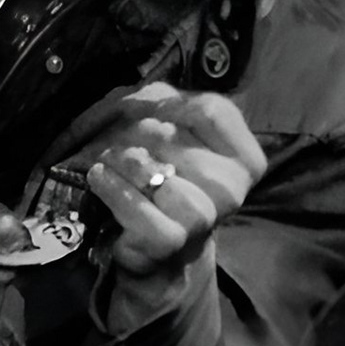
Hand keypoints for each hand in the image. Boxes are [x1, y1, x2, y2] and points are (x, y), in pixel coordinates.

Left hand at [61, 82, 266, 326]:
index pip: (212, 110)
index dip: (169, 102)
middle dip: (133, 132)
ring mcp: (204, 218)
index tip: (142, 108)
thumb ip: (164, 102)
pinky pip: (134, 204)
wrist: (161, 248)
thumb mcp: (174, 132)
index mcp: (245, 160)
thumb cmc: (167, 180)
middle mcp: (232, 189)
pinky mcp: (170, 241)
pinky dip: (111, 187)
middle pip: (171, 137)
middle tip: (117, 140)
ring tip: (107, 160)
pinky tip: (100, 178)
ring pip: (152, 170)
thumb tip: (141, 97)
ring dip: (120, 160)